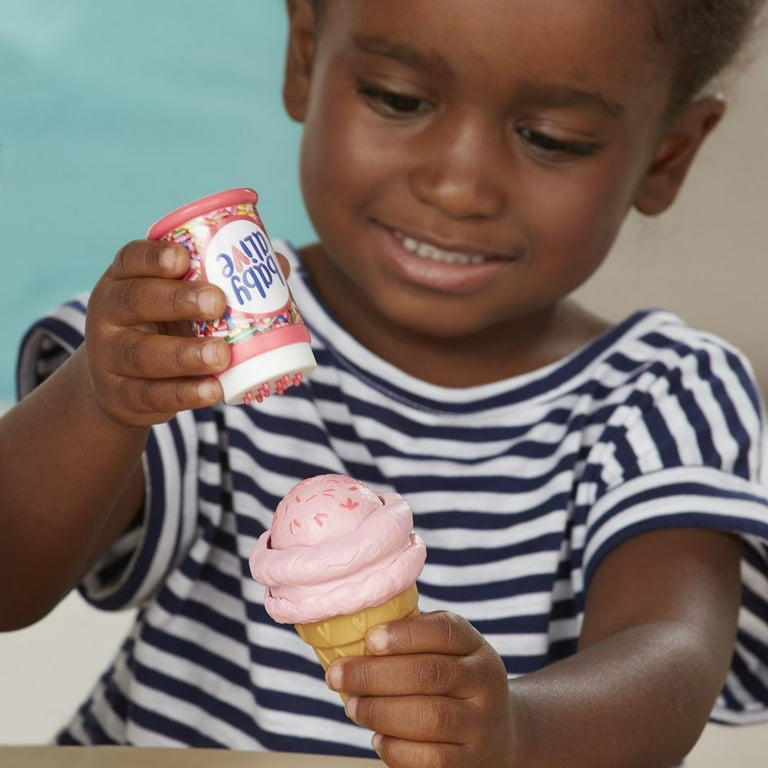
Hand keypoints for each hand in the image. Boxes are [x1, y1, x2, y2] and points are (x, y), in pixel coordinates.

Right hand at [84, 240, 229, 425]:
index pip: (131, 259)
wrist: (125, 386)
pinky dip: (184, 394)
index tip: (183, 257)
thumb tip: (279, 264)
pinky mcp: (122, 395)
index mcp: (124, 279)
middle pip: (135, 301)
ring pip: (142, 353)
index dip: (153, 257)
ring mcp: (110, 356)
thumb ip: (222, 282)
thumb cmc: (167, 328)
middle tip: (217, 302)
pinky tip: (212, 390)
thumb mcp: (181, 302)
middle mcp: (110, 313)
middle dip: (177, 300)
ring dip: (185, 354)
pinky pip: (151, 394)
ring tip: (222, 354)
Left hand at [326, 611, 515, 767]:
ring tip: (352, 706)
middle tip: (338, 675)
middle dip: (374, 675)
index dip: (405, 634)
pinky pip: (430, 759)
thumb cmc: (450, 679)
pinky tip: (377, 737)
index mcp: (474, 646)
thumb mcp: (445, 650)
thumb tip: (353, 634)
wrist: (496, 730)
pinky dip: (396, 748)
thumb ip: (410, 640)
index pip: (444, 631)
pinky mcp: (469, 761)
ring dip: (380, 711)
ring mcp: (480, 724)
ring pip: (429, 717)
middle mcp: (484, 681)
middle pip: (429, 674)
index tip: (369, 639)